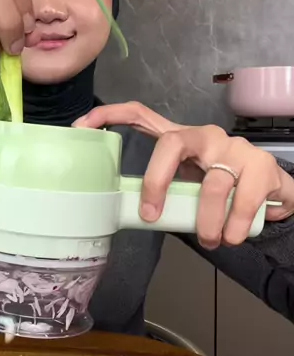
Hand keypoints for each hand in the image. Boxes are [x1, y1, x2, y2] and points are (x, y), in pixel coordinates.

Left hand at [74, 101, 293, 247]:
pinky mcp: (260, 165)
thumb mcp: (187, 185)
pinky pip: (244, 198)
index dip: (109, 115)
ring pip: (212, 183)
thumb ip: (164, 192)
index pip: (140, 115)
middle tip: (152, 215)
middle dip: (157, 180)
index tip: (81, 126)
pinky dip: (235, 224)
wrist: (273, 191)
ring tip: (209, 241)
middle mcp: (205, 136)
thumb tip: (127, 216)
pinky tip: (232, 236)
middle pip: (172, 144)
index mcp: (180, 139)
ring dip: (207, 220)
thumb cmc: (220, 190)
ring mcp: (234, 148)